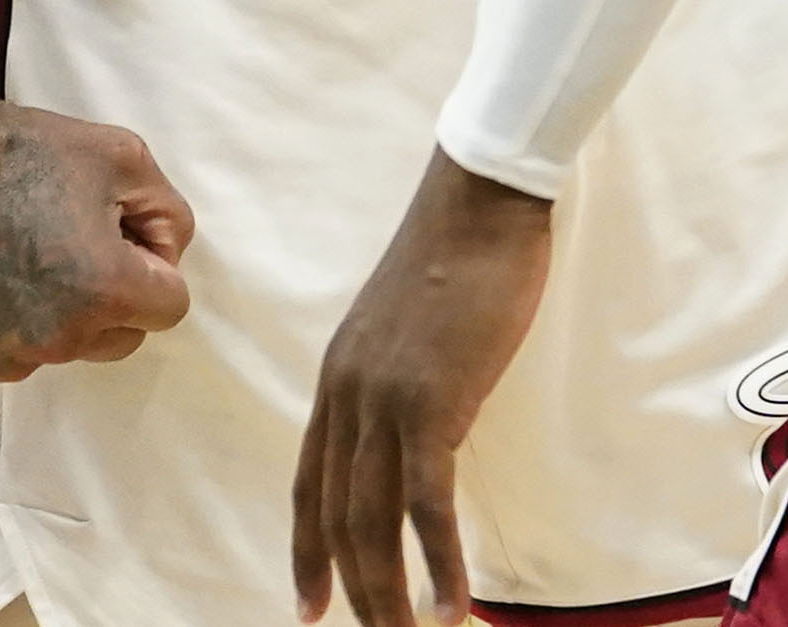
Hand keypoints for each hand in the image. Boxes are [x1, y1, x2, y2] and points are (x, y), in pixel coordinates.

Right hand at [0, 79, 196, 386]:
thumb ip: (169, 217)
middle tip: (67, 237)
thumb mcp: (126, 158)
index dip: (151, 263)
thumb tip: (167, 261)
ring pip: (63, 348)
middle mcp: (56, 339)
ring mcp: (1, 358)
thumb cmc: (27, 147)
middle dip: (109, 296)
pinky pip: (8, 356)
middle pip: (120, 338)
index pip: (169, 307)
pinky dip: (4, 326)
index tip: (114, 230)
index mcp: (105, 292)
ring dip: (57, 314)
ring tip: (18, 249)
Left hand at [295, 155, 555, 625]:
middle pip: (338, 516)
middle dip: (354, 588)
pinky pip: (426, 503)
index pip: (309, 485)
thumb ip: (399, 377)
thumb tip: (419, 424)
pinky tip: (454, 604)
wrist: (480, 201)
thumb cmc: (458, 255)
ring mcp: (385, 400)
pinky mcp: (432, 401)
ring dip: (391, 593)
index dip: (307, 550)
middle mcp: (348, 396)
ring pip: (374, 522)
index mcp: (337, 379)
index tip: (310, 605)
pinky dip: (438, 561)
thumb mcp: (408, 326)